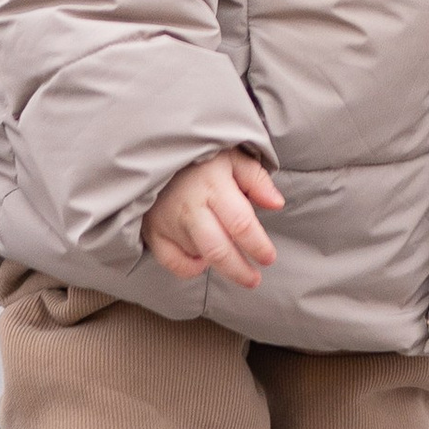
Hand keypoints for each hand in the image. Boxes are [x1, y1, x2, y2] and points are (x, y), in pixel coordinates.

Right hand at [143, 146, 284, 285]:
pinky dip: (188, 267)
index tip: (269, 258)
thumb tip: (276, 204)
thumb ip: (256, 179)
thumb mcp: (232, 156)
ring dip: (216, 260)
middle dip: (239, 270)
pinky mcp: (152, 231)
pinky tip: (201, 260)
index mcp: (214, 186)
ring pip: (198, 255)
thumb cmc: (199, 155)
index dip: (258, 245)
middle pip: (217, 250)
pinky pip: (172, 262)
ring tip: (228, 251)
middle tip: (253, 279)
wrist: (156, 150)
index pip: (241, 224)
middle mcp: (190, 208)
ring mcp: (168, 222)